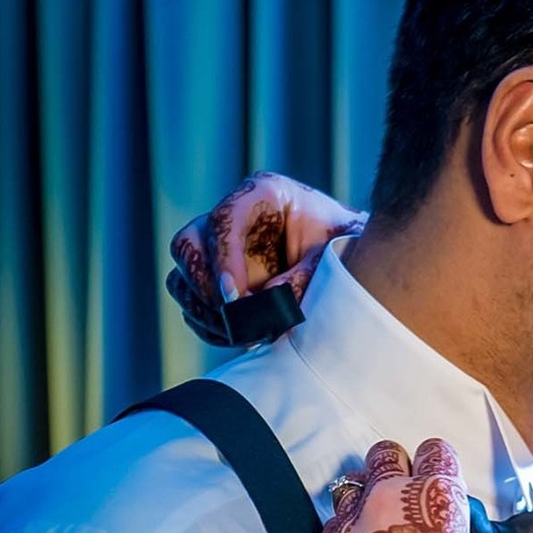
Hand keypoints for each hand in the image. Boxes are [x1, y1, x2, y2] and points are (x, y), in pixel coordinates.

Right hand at [165, 173, 367, 344]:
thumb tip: (271, 303)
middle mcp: (233, 218)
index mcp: (263, 195)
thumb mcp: (334, 257)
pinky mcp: (216, 278)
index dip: (224, 259)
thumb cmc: (344, 248)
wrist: (350, 264)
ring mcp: (219, 248)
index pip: (223, 220)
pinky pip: (190, 301)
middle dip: (204, 286)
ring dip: (202, 309)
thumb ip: (305, 277)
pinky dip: (206, 324)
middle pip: (188, 244)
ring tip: (238, 333)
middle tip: (234, 318)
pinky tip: (236, 337)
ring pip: (182, 274)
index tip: (236, 297)